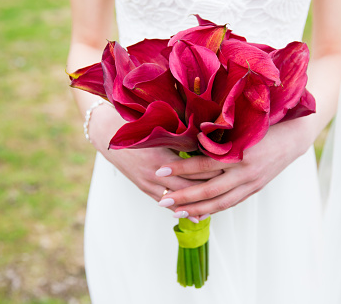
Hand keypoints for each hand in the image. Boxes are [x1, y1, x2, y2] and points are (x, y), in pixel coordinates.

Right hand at [88, 104, 222, 220]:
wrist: (107, 133)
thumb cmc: (135, 125)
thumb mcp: (160, 128)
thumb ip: (183, 135)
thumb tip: (210, 140)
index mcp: (162, 154)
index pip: (195, 167)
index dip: (215, 170)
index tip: (233, 170)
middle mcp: (156, 173)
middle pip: (190, 186)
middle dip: (211, 189)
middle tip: (232, 189)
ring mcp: (149, 183)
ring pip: (178, 199)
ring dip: (198, 204)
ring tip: (219, 205)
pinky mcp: (144, 188)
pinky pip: (166, 203)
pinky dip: (182, 209)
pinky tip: (198, 215)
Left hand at [157, 118, 313, 217]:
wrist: (294, 136)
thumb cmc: (263, 124)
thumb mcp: (240, 126)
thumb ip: (218, 137)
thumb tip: (187, 141)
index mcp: (239, 152)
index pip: (203, 164)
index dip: (181, 169)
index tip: (160, 171)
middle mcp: (245, 171)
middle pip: (208, 190)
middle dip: (183, 197)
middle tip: (161, 200)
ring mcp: (251, 183)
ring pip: (220, 202)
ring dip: (196, 209)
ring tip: (175, 212)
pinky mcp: (255, 189)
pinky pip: (231, 203)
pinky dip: (213, 210)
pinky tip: (198, 214)